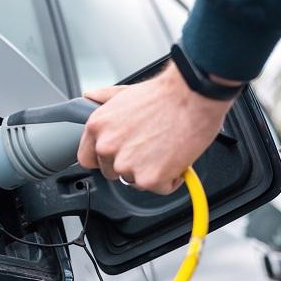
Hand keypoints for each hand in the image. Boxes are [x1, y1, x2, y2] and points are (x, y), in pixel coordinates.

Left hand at [77, 63, 235, 194]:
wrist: (193, 97)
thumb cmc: (165, 94)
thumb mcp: (124, 92)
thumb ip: (103, 99)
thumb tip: (90, 97)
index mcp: (97, 127)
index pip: (87, 158)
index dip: (103, 159)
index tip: (116, 157)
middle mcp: (107, 147)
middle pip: (112, 172)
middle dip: (130, 164)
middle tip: (149, 148)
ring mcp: (127, 165)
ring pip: (136, 181)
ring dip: (150, 171)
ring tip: (165, 148)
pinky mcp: (149, 179)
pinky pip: (160, 188)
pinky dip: (171, 178)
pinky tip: (176, 157)